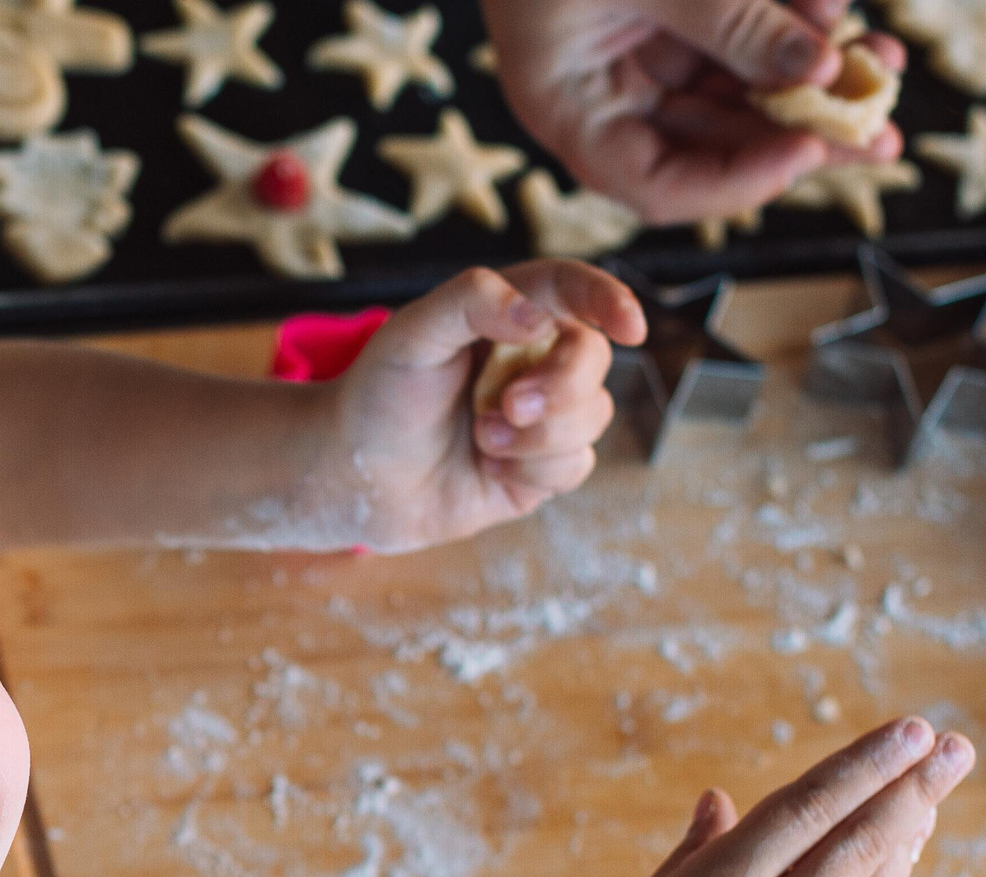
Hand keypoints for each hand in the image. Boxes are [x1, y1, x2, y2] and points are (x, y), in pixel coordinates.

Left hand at [316, 260, 644, 552]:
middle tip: (507, 405)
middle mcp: (534, 360)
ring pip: (593, 417)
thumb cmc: (378, 394)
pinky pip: (575, 466)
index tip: (632, 327)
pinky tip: (488, 469)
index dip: (608, 300)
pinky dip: (531, 470)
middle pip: (594, 358)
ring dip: (537, 435)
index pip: (572, 291)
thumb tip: (540, 317)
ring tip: (481, 439)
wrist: (353, 476)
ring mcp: (542, 417)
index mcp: (507, 314)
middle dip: (560, 386)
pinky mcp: (541, 470)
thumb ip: (472, 301)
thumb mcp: (412, 332)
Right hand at [479, 0, 904, 224]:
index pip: (659, 185)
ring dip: (811, 80)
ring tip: (883, 62)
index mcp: (571, 109)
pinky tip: (838, 13)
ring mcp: (643, 51)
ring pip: (739, 91)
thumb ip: (731, 20)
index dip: (737, 181)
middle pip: (714, 144)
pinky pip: (743, 37)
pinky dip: (792, 28)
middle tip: (881, 139)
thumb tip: (823, 67)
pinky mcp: (673, 11)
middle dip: (801, 133)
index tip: (808, 148)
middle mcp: (609, 93)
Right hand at [554, 718, 973, 876]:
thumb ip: (696, 855)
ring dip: (906, 836)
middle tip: (957, 746)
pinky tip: (893, 860)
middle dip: (913, 788)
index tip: (911, 730)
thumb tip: (722, 800)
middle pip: (858, 841)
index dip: (864, 764)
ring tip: (936, 794)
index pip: (808, 807)